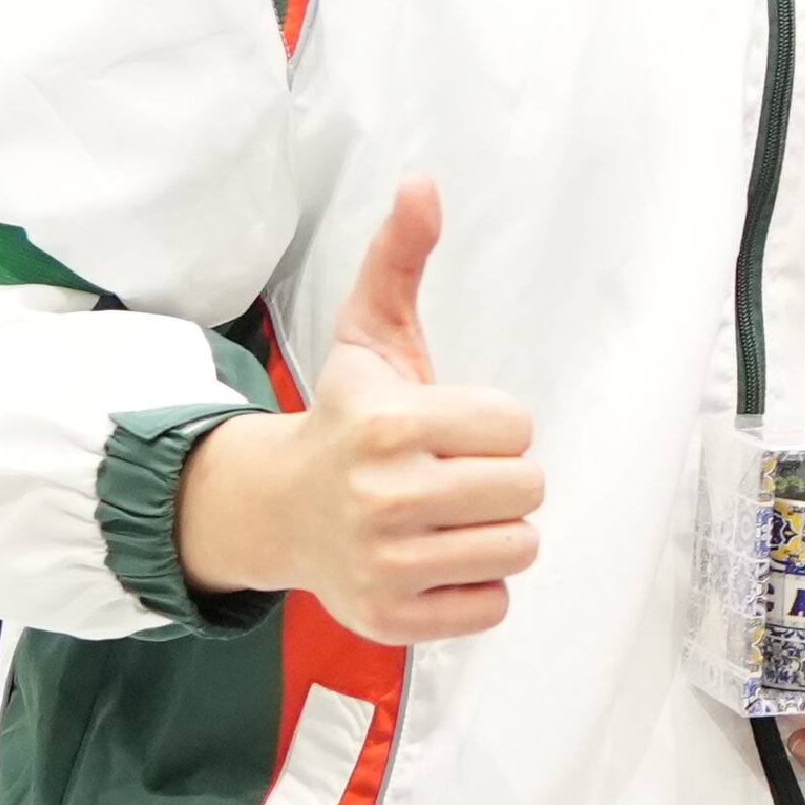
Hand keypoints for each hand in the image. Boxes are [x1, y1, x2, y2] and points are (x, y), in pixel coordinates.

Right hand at [175, 181, 546, 645]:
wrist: (277, 510)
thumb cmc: (343, 419)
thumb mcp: (366, 335)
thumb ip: (399, 257)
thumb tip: (422, 183)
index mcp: (387, 426)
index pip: (517, 427)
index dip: (494, 425)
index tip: (450, 428)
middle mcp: (384, 499)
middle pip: (526, 490)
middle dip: (499, 478)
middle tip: (451, 475)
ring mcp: (386, 566)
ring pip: (519, 549)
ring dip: (494, 532)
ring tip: (447, 517)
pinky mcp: (392, 621)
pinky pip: (493, 607)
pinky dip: (476, 589)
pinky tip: (435, 561)